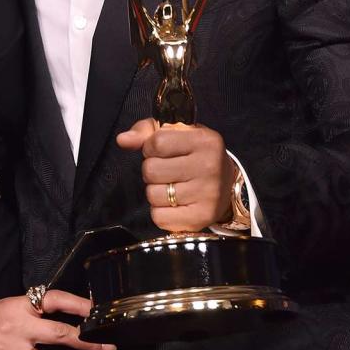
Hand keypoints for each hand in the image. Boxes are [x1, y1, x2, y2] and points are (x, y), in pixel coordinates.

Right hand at [0, 289, 114, 349]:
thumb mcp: (6, 306)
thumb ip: (32, 312)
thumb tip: (64, 320)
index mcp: (19, 306)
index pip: (55, 300)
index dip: (79, 305)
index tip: (98, 310)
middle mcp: (18, 327)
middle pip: (61, 334)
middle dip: (89, 342)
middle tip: (109, 347)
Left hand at [117, 118, 235, 234]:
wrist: (226, 185)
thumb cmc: (193, 155)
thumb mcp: (175, 134)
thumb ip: (146, 132)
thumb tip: (122, 140)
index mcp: (204, 140)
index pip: (156, 143)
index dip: (151, 148)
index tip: (161, 152)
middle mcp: (209, 166)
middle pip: (151, 170)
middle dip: (152, 171)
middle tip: (167, 172)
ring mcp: (207, 194)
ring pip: (153, 194)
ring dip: (156, 192)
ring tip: (172, 187)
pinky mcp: (202, 217)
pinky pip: (159, 217)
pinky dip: (160, 212)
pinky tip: (174, 205)